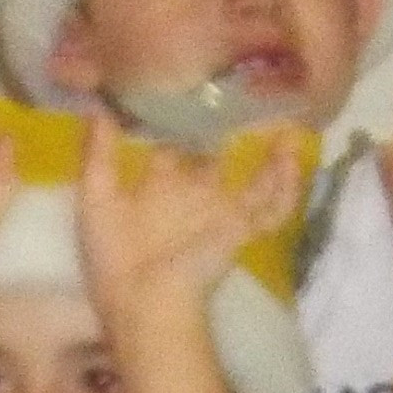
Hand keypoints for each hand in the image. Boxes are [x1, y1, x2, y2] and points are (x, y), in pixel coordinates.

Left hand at [77, 111, 299, 338]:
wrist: (145, 302)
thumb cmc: (116, 256)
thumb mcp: (97, 198)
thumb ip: (97, 152)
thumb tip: (98, 105)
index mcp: (156, 190)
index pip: (169, 147)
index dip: (174, 121)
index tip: (183, 90)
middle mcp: (192, 197)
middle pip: (214, 158)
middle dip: (226, 130)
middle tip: (241, 95)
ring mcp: (220, 212)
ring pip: (251, 179)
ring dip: (270, 154)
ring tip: (287, 121)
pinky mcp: (242, 229)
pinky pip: (272, 207)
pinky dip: (287, 186)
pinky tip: (295, 158)